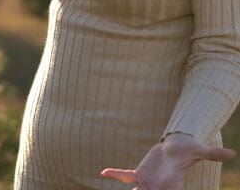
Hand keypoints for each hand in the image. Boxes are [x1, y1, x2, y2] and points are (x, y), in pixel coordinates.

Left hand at [102, 133, 234, 189]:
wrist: (177, 145)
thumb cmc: (189, 149)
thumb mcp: (201, 150)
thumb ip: (214, 154)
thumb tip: (232, 153)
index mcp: (172, 185)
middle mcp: (159, 187)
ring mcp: (148, 181)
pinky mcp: (140, 173)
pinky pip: (126, 175)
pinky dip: (116, 173)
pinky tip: (104, 172)